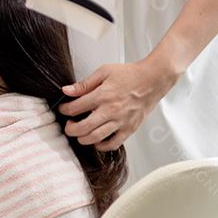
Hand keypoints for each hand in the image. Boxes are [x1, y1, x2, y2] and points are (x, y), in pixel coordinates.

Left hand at [58, 57, 180, 150]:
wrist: (153, 80)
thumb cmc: (130, 74)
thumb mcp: (104, 71)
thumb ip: (84, 83)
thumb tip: (66, 91)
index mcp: (102, 95)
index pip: (74, 108)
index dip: (64, 110)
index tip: (63, 109)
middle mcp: (110, 111)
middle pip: (82, 128)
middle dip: (70, 129)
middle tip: (68, 125)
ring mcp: (121, 122)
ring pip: (95, 138)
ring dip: (82, 138)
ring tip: (80, 132)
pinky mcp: (130, 129)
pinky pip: (113, 144)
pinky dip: (101, 146)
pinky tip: (96, 140)